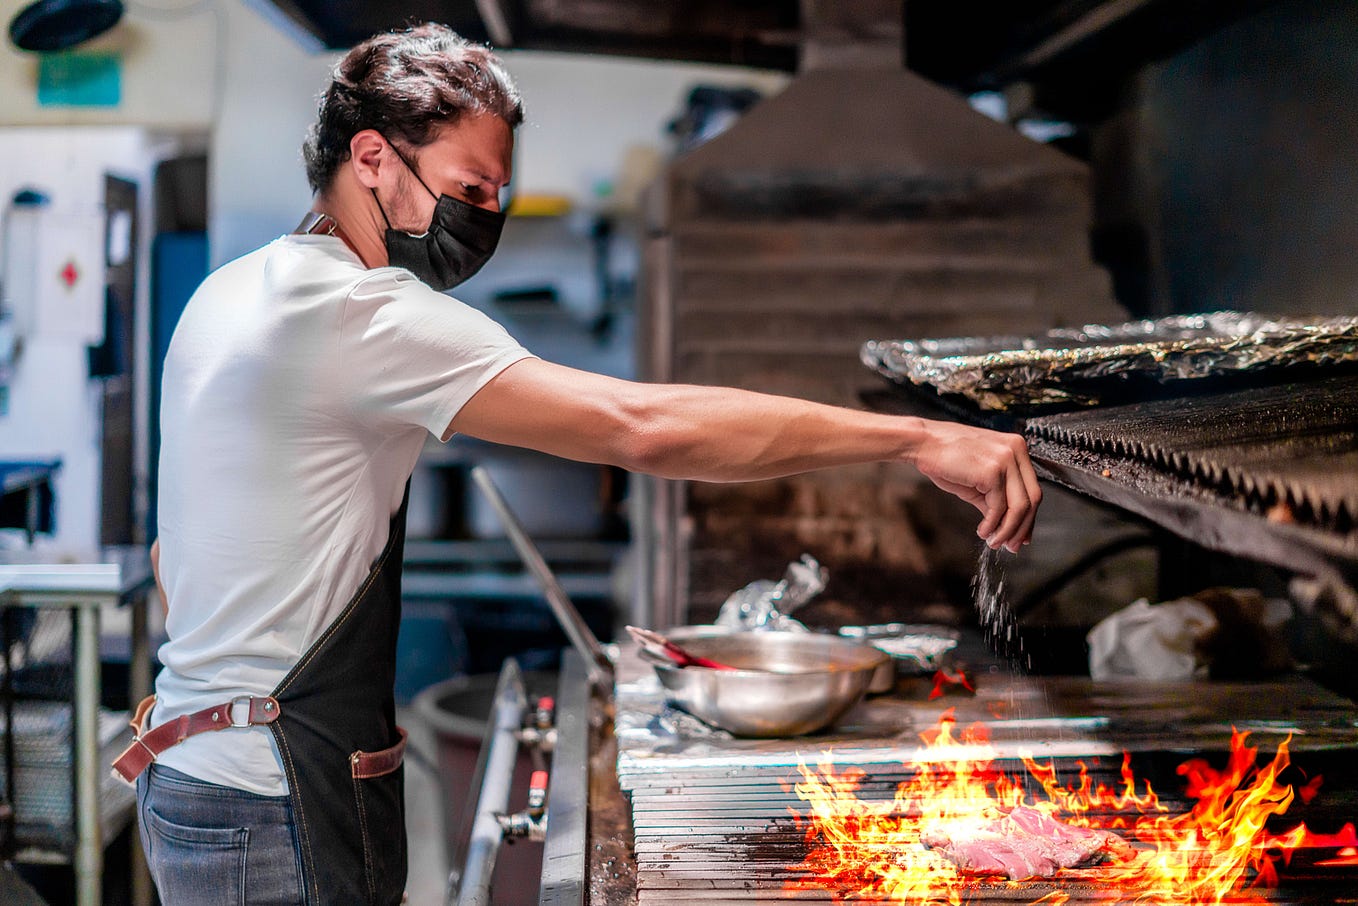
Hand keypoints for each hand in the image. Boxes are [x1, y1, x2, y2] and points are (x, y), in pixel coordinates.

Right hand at [909, 421, 1040, 552]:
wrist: (922, 443)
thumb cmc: (945, 457)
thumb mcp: (978, 479)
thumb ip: (995, 498)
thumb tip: (1005, 525)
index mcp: (1016, 448)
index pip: (1032, 488)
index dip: (1029, 517)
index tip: (1021, 535)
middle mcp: (1016, 451)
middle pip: (1033, 498)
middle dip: (1022, 527)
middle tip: (1011, 545)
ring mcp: (1006, 459)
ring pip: (1020, 506)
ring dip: (1007, 530)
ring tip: (993, 541)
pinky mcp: (993, 471)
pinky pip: (999, 506)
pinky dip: (992, 524)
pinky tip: (983, 531)